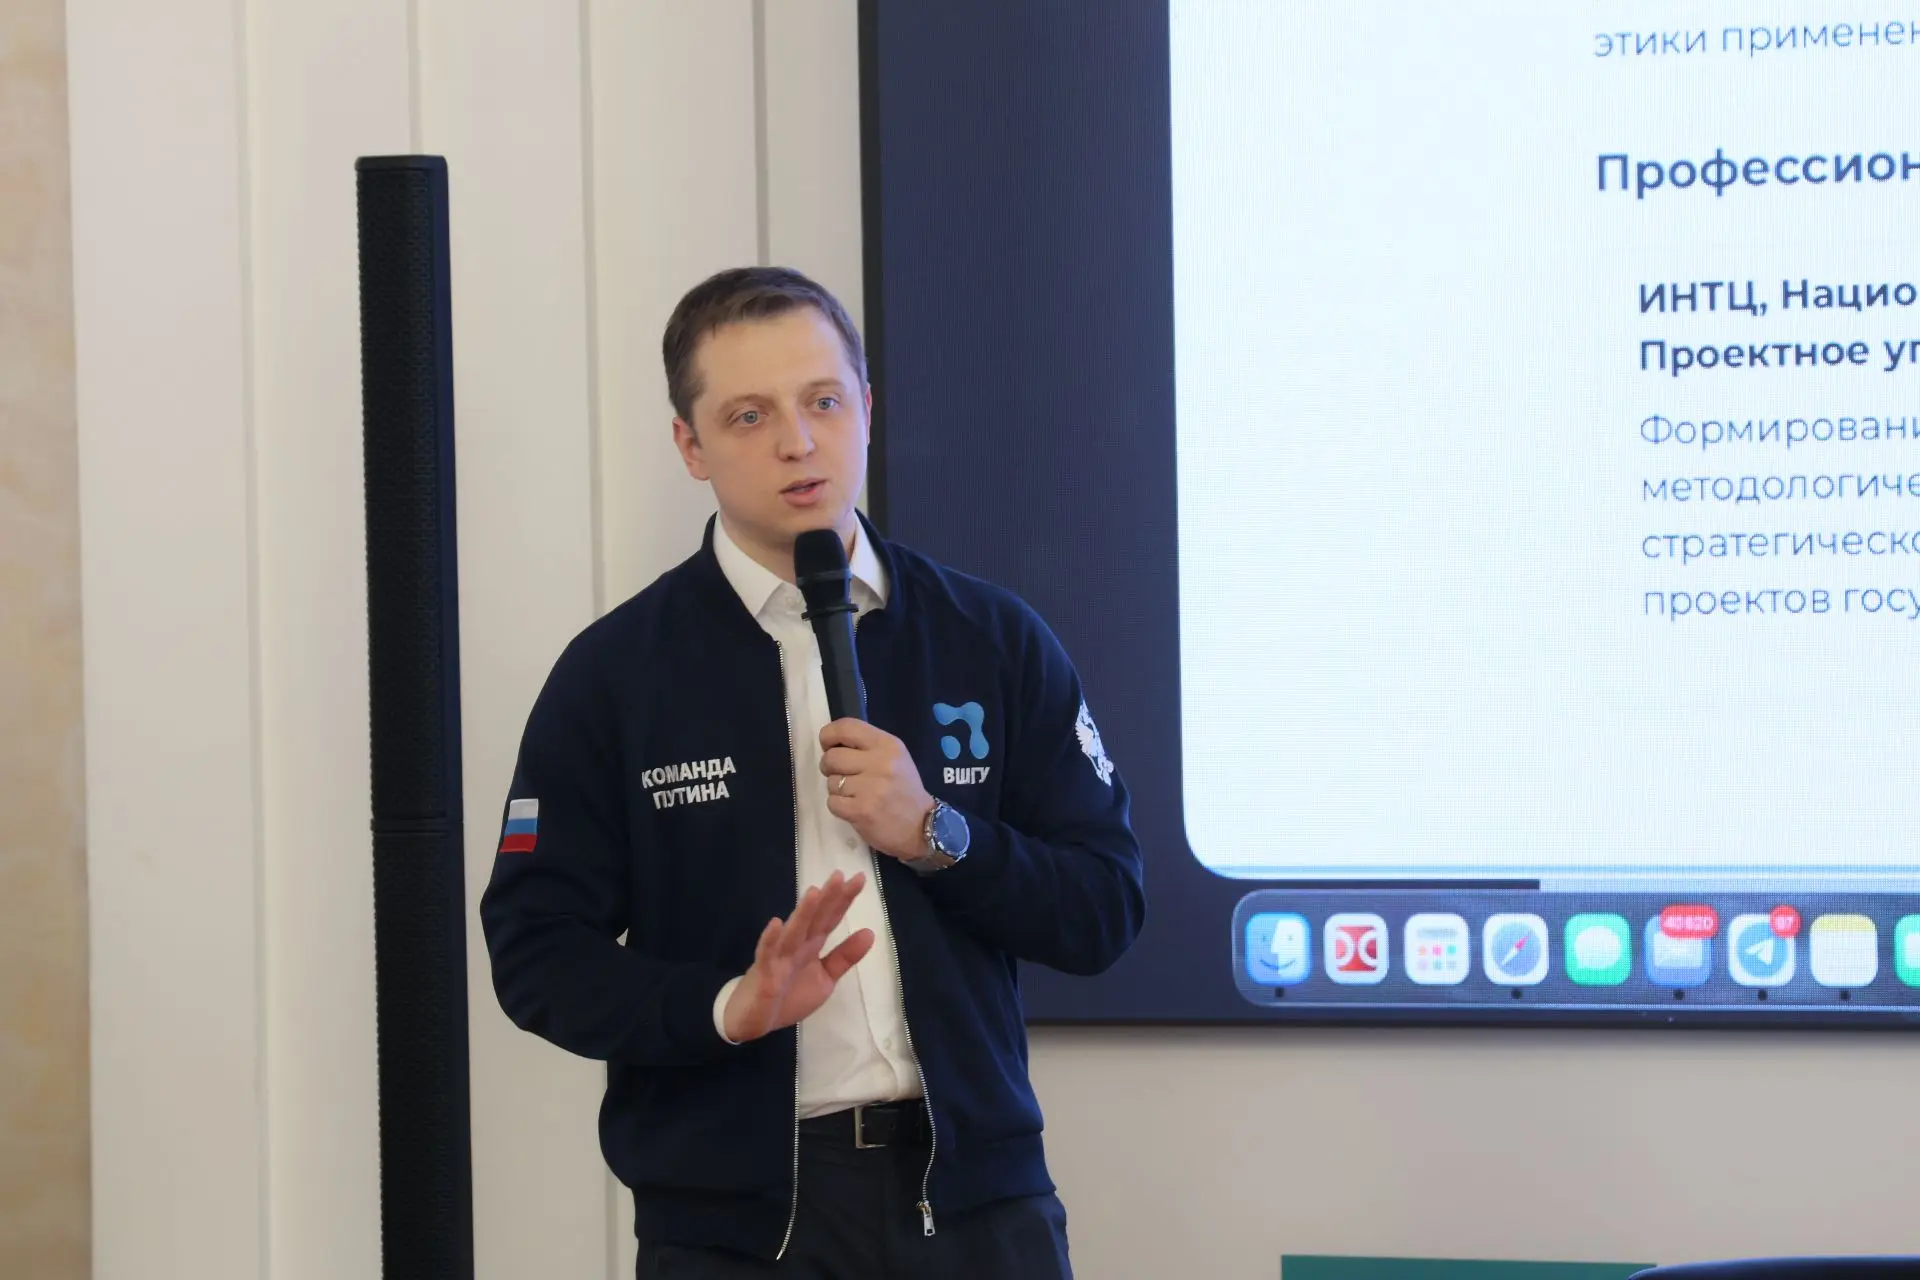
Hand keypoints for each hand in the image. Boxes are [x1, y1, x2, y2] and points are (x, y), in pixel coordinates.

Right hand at [722, 871, 873, 1042]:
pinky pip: (766, 954)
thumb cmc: (788, 996)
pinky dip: (770, 939)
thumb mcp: (824, 979)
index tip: (859, 878)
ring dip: (803, 913)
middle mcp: (797, 945)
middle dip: (827, 898)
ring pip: (793, 932)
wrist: (753, 1020)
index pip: (830, 918)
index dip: (844, 899)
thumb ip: (844, 957)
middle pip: (814, 919)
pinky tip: (776, 923)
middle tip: (839, 875)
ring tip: (815, 892)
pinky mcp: (763, 973)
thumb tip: (870, 932)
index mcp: (812, 945)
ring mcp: (779, 957)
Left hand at [820, 719, 934, 860]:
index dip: (829, 735)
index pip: (847, 727)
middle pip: (832, 757)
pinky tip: (854, 808)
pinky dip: (839, 806)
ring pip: (831, 782)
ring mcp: (870, 788)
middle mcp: (880, 763)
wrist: (922, 827)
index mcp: (888, 745)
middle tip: (841, 775)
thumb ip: (867, 746)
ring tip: (855, 795)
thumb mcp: (896, 758)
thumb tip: (832, 744)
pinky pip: (832, 802)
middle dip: (829, 767)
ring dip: (837, 790)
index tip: (828, 745)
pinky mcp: (861, 811)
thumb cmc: (905, 790)